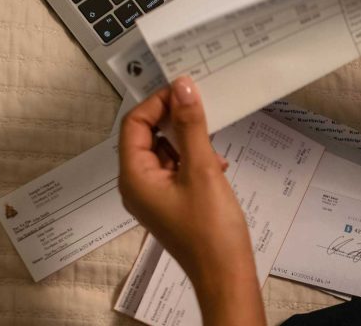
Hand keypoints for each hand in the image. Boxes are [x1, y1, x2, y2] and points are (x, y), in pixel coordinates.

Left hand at [118, 78, 264, 325]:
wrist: (226, 273)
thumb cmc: (210, 227)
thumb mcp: (202, 168)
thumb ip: (191, 125)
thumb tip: (182, 86)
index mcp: (134, 176)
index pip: (135, 124)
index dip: (157, 103)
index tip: (185, 90)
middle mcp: (137, 184)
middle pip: (147, 135)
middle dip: (174, 119)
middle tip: (201, 107)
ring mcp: (154, 195)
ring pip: (165, 150)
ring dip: (188, 140)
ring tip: (213, 143)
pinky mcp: (171, 201)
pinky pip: (176, 167)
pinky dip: (194, 159)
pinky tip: (217, 165)